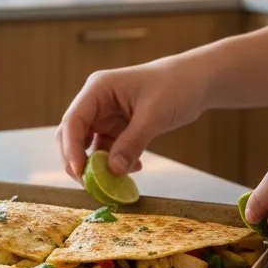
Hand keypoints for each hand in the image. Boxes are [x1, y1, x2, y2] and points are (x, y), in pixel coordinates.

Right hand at [56, 59, 209, 181]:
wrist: (196, 82)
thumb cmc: (175, 86)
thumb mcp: (154, 115)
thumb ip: (132, 142)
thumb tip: (113, 171)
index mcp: (97, 90)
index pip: (73, 121)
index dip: (72, 148)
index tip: (80, 172)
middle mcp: (96, 103)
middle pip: (73, 135)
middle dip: (79, 160)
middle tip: (90, 184)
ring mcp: (105, 116)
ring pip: (89, 147)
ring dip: (99, 166)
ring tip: (117, 180)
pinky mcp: (118, 127)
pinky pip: (108, 150)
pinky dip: (116, 163)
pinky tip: (135, 167)